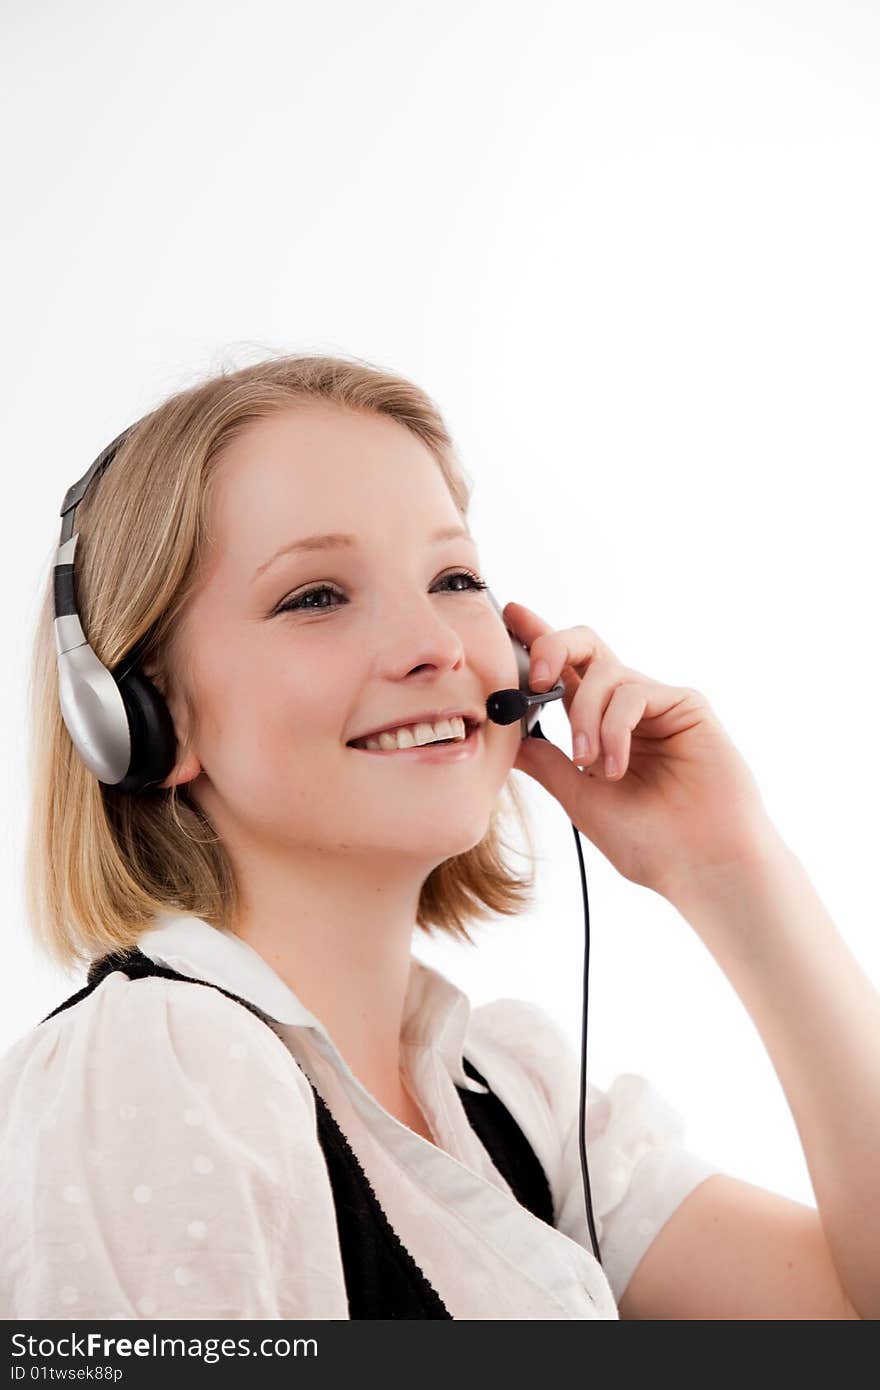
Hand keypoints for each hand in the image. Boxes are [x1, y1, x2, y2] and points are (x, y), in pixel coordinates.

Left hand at [503, 601, 778, 900]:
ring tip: (592, 767)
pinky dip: (615, 728)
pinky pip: (634, 693)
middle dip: (552, 647)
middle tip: (536, 678)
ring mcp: (656, 703)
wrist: (700, 866)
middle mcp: (626, 706)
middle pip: (585, 645)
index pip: (563, 672)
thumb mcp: (579, 799)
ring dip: (586, 719)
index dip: (537, 640)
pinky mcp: (685, 704)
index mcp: (599, 724)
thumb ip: (547, 763)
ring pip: (605, 673)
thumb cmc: (649, 841)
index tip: (508, 616)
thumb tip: (505, 734)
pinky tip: (617, 767)